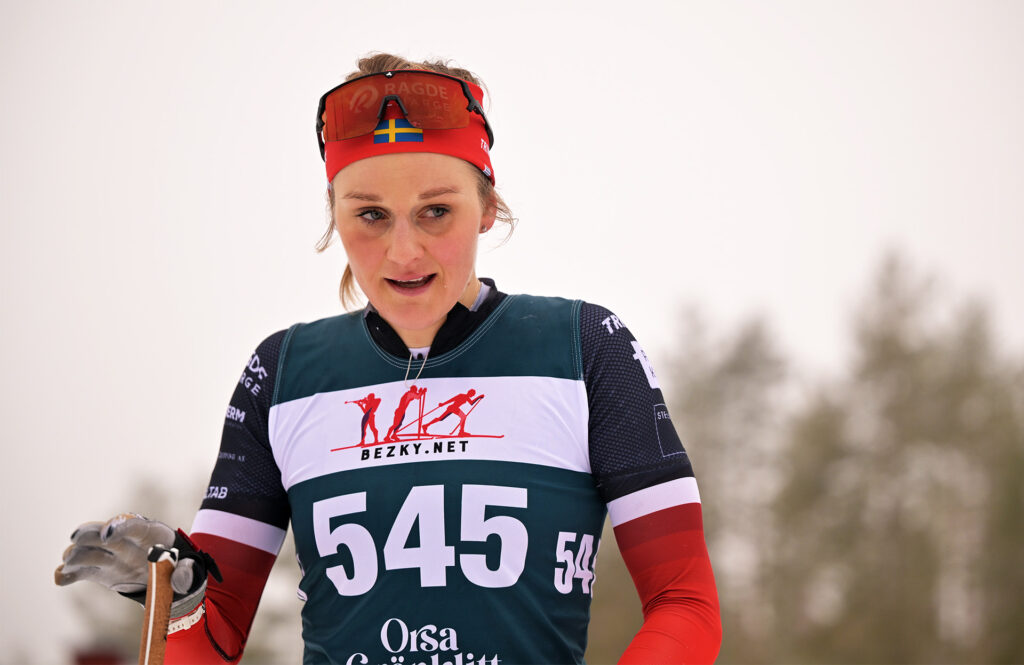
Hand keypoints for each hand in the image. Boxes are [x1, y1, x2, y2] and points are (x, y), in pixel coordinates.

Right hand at [55, 513, 219, 615]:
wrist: (163, 574)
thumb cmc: (175, 566)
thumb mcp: (186, 570)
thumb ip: (185, 573)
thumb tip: (182, 576)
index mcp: (151, 535)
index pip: (135, 525)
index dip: (120, 526)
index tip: (107, 533)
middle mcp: (127, 542)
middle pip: (105, 534)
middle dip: (90, 533)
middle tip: (75, 539)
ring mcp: (111, 555)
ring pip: (91, 551)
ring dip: (77, 554)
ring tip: (67, 562)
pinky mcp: (100, 570)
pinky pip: (83, 571)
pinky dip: (70, 574)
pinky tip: (59, 578)